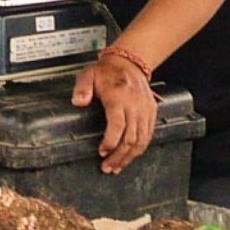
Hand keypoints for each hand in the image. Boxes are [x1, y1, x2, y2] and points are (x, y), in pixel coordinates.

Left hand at [72, 56, 157, 174]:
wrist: (129, 62)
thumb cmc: (107, 72)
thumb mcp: (88, 75)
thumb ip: (82, 88)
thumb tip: (78, 102)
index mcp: (118, 97)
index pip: (117, 126)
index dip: (110, 142)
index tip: (101, 152)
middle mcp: (135, 104)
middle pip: (130, 137)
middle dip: (118, 156)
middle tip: (107, 167)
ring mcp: (145, 109)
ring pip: (141, 140)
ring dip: (129, 157)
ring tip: (117, 167)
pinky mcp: (151, 112)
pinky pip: (148, 135)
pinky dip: (140, 149)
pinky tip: (130, 157)